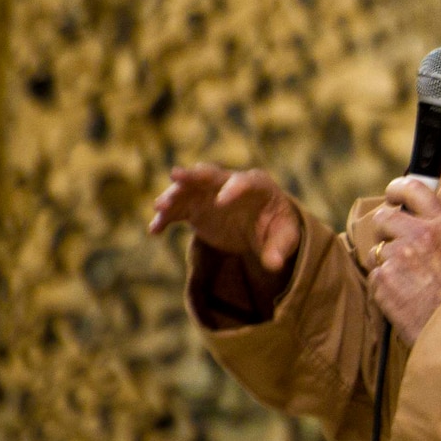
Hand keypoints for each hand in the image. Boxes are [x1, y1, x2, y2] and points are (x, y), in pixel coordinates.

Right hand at [149, 165, 302, 301]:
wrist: (262, 228)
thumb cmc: (278, 227)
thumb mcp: (286, 238)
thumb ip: (279, 249)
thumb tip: (274, 265)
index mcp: (258, 185)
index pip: (245, 182)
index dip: (233, 189)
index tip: (221, 203)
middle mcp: (230, 183)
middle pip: (210, 175)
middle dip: (193, 175)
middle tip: (176, 175)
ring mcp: (209, 194)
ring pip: (188, 189)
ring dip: (173, 195)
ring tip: (159, 207)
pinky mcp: (195, 208)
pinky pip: (177, 210)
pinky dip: (165, 218)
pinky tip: (155, 230)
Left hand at [368, 177, 440, 344]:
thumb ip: (438, 229)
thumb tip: (416, 214)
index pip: (414, 188)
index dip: (398, 188)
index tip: (393, 195)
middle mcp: (419, 235)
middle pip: (384, 217)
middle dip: (386, 231)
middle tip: (398, 248)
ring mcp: (398, 256)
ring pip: (377, 250)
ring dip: (386, 263)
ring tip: (407, 280)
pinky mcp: (382, 277)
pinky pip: (375, 274)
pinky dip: (384, 284)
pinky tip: (402, 294)